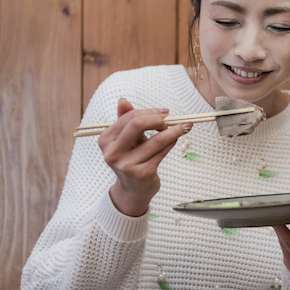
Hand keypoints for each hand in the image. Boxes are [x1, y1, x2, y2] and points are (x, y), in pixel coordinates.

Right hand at [98, 98, 189, 216]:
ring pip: (155, 140)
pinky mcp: (142, 174)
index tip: (163, 113)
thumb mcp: (125, 138)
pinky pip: (162, 152)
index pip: (129, 117)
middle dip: (157, 119)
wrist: (133, 189)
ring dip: (173, 130)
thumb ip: (125, 119)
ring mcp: (127, 165)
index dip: (149, 112)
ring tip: (184, 127)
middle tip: (169, 119)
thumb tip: (123, 100)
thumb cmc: (131, 158)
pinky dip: (171, 143)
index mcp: (105, 140)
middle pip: (137, 125)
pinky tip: (176, 139)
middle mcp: (112, 153)